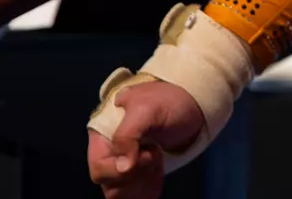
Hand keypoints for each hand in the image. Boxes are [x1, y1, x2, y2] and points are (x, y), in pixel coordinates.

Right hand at [86, 81, 204, 198]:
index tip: (147, 152)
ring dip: (144, 184)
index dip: (120, 169)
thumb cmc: (167, 102)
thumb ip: (127, 135)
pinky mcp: (137, 175)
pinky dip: (149, 190)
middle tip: (156, 154)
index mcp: (103, 134)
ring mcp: (123, 165)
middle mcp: (109, 152)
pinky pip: (135, 195)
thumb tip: (122, 167)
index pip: (99, 167)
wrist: (192, 105)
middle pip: (110, 185)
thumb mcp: (146, 109)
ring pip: (121, 194)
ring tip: (158, 160)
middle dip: (136, 176)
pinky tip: (159, 172)